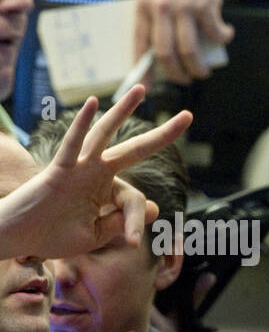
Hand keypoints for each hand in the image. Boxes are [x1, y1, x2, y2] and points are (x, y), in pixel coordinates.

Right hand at [0, 86, 192, 259]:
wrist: (17, 239)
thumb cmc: (51, 236)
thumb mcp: (95, 234)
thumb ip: (121, 221)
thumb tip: (156, 208)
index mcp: (105, 189)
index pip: (136, 197)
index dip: (136, 219)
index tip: (131, 241)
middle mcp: (95, 172)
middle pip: (134, 148)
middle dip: (161, 135)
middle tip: (188, 117)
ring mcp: (78, 168)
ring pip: (104, 135)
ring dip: (122, 112)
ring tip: (141, 90)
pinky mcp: (59, 170)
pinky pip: (72, 145)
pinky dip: (82, 125)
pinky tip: (94, 104)